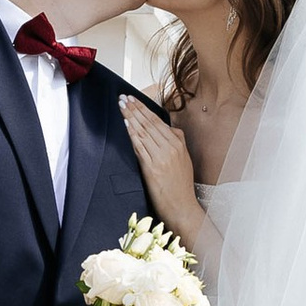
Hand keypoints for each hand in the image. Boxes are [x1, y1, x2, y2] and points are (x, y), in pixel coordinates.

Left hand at [121, 94, 202, 247]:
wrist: (182, 207)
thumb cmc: (181, 186)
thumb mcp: (184, 160)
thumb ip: (176, 142)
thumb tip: (167, 128)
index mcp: (178, 144)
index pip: (158, 121)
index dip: (143, 109)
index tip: (133, 99)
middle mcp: (171, 148)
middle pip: (149, 124)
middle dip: (134, 109)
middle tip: (123, 98)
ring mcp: (162, 158)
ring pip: (144, 132)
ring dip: (131, 117)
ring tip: (121, 107)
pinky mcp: (153, 168)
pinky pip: (140, 147)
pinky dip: (132, 134)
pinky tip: (126, 125)